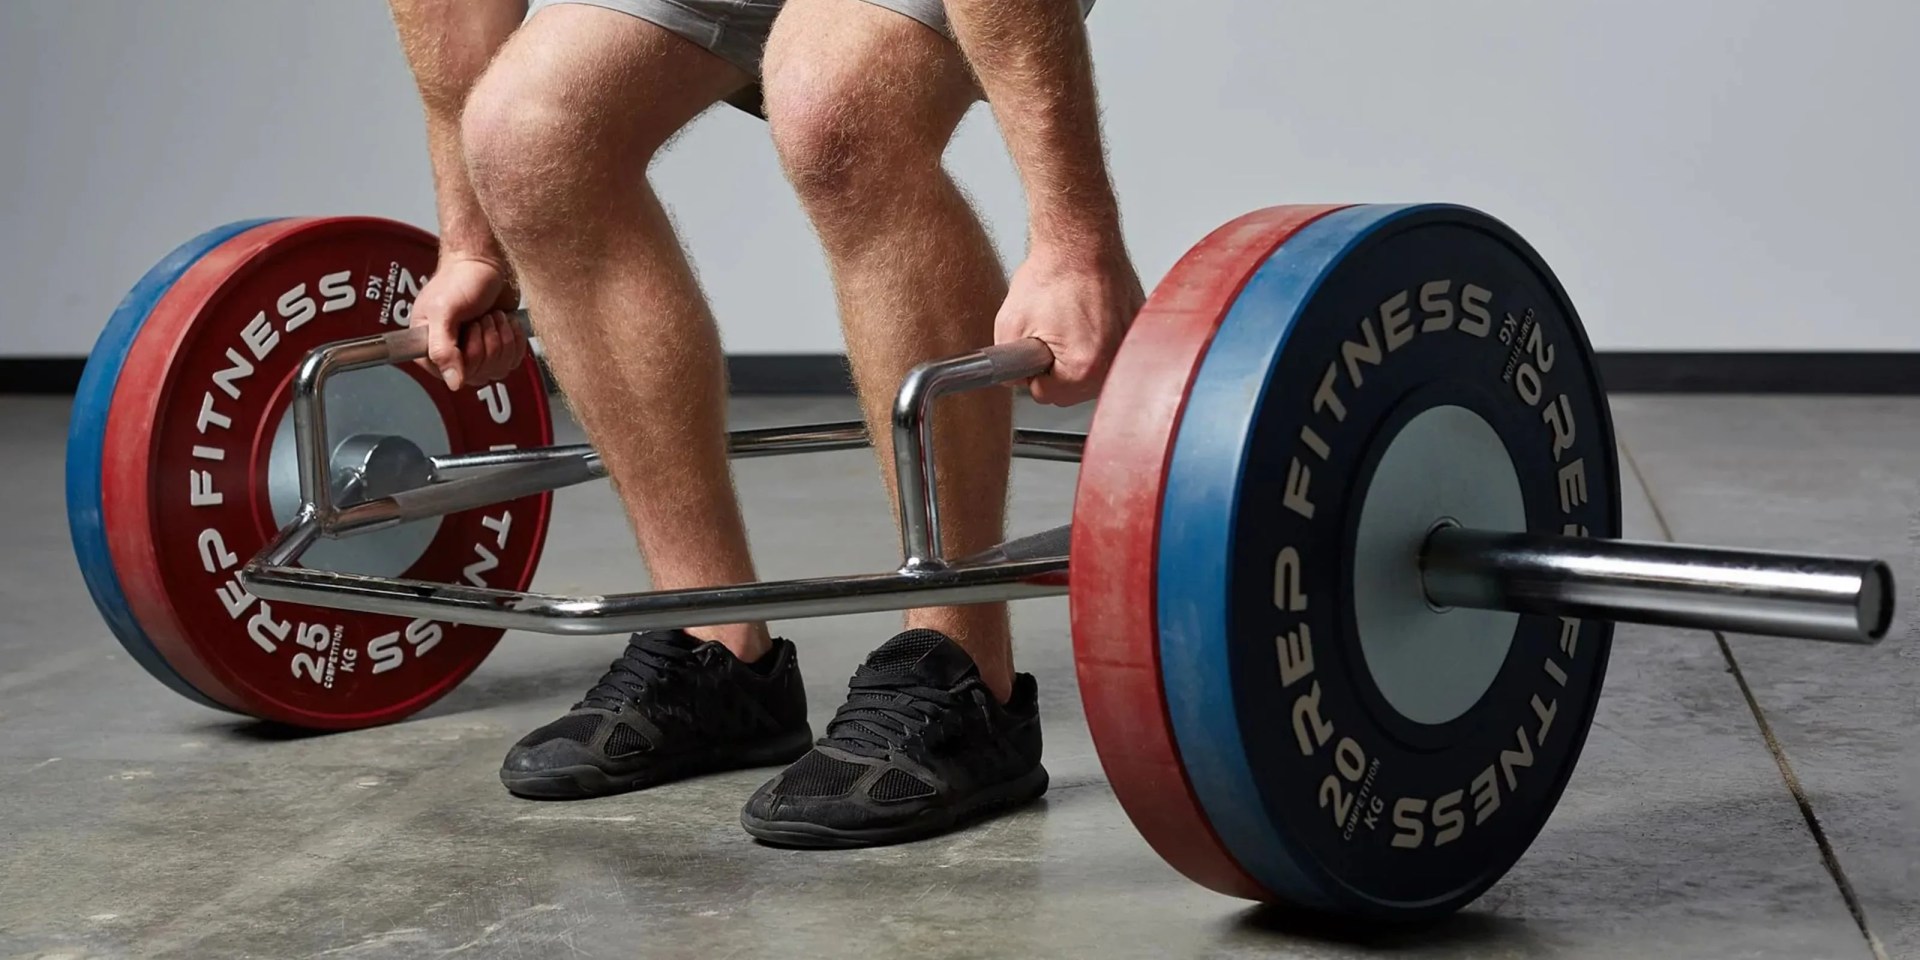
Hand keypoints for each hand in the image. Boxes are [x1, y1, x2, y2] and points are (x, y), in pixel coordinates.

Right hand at [410, 255, 526, 390]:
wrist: (484, 262)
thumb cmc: (459, 279)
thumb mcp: (443, 311)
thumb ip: (441, 348)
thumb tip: (452, 382)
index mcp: (429, 348)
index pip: (453, 376)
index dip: (468, 356)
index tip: (469, 330)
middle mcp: (452, 353)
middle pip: (479, 374)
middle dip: (487, 342)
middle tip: (480, 319)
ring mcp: (477, 352)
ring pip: (498, 369)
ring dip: (501, 338)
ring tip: (492, 317)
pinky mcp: (498, 348)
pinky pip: (512, 361)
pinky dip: (515, 339)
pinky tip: (505, 322)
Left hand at [993, 240, 1144, 405]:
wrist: (1080, 242)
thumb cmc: (1053, 274)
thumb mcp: (1009, 325)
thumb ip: (1007, 366)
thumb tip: (1017, 380)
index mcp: (1083, 368)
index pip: (1045, 394)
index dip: (1032, 369)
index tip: (1035, 346)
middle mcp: (1113, 362)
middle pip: (1073, 390)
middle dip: (1056, 366)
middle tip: (1051, 331)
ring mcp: (1129, 346)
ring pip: (1092, 372)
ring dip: (1078, 356)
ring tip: (1070, 321)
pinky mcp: (1137, 331)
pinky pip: (1111, 352)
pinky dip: (1098, 340)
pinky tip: (1088, 316)